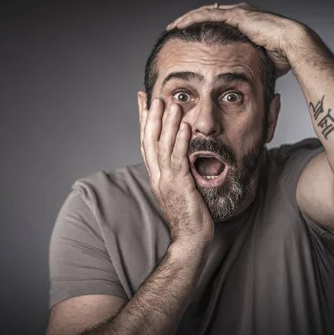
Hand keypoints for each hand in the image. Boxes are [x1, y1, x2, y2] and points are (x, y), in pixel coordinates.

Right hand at [140, 98, 213, 246]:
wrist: (190, 239)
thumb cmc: (189, 215)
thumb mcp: (179, 189)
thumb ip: (176, 170)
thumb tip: (180, 154)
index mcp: (156, 176)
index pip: (146, 143)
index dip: (143, 121)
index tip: (143, 101)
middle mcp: (157, 176)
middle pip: (149, 141)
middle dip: (151, 117)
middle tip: (153, 96)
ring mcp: (167, 181)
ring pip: (163, 147)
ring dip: (167, 123)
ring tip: (171, 103)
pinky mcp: (180, 186)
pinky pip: (179, 159)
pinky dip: (181, 141)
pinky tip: (185, 126)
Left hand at [166, 2, 308, 76]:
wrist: (292, 47)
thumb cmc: (281, 58)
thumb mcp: (256, 62)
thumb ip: (245, 67)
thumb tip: (239, 83)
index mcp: (242, 26)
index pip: (215, 26)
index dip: (199, 33)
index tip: (186, 43)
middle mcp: (239, 15)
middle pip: (207, 17)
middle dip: (189, 24)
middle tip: (173, 32)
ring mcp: (238, 13)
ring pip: (205, 13)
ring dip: (187, 20)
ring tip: (172, 27)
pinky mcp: (237, 14)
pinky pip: (209, 14)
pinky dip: (193, 18)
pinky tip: (180, 25)